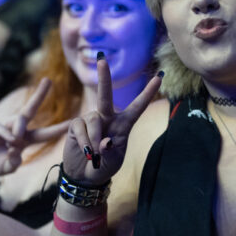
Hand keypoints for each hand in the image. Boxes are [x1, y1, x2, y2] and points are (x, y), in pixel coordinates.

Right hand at [0, 78, 68, 180]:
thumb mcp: (8, 167)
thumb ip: (15, 161)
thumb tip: (16, 149)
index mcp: (24, 140)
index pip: (45, 133)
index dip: (59, 129)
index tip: (74, 121)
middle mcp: (16, 129)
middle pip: (30, 109)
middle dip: (40, 95)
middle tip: (48, 80)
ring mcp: (3, 126)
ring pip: (18, 120)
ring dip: (20, 129)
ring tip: (17, 141)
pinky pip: (1, 127)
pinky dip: (6, 134)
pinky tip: (8, 142)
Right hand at [62, 56, 161, 183]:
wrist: (85, 175)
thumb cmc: (104, 167)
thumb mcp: (113, 162)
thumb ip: (111, 152)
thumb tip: (104, 141)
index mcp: (123, 124)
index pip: (137, 107)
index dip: (148, 92)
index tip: (159, 77)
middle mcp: (107, 118)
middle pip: (106, 96)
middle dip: (104, 77)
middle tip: (101, 59)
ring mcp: (91, 121)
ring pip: (93, 119)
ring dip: (94, 138)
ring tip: (94, 155)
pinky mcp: (76, 126)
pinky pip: (80, 128)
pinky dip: (84, 142)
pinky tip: (85, 151)